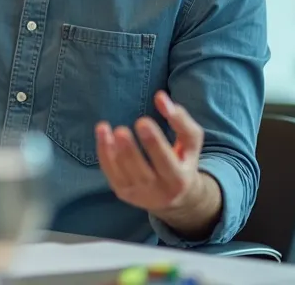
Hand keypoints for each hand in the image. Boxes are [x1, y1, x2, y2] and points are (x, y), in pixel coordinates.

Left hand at [95, 91, 205, 214]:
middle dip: (130, 151)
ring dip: (111, 149)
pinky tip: (103, 134)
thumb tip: (160, 97)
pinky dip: (104, 154)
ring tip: (106, 127)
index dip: (154, 142)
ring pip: (122, 172)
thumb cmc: (184, 161)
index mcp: (178, 179)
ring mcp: (138, 194)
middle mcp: (158, 191)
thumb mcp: (191, 143)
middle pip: (141, 171)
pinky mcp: (122, 192)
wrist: (176, 198)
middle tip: (121, 130)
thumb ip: (181, 120)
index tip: (143, 121)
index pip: (165, 162)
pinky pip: (110, 173)